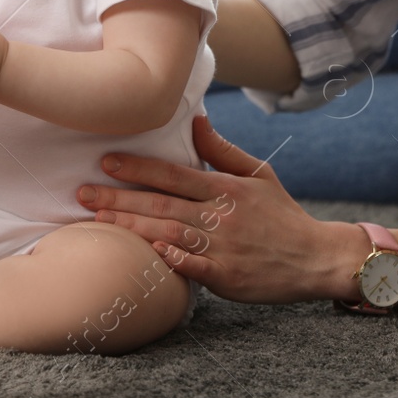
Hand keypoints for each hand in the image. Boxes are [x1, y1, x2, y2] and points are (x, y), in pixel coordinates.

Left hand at [75, 115, 354, 303]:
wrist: (316, 258)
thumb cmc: (282, 215)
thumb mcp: (259, 174)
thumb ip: (222, 150)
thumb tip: (195, 120)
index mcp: (225, 188)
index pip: (174, 173)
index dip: (138, 167)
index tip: (106, 161)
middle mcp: (221, 216)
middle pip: (162, 204)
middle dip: (118, 198)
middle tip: (81, 193)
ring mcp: (223, 248)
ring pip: (169, 234)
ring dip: (131, 227)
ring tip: (96, 220)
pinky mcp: (227, 278)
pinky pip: (194, 267)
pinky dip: (172, 258)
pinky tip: (148, 251)